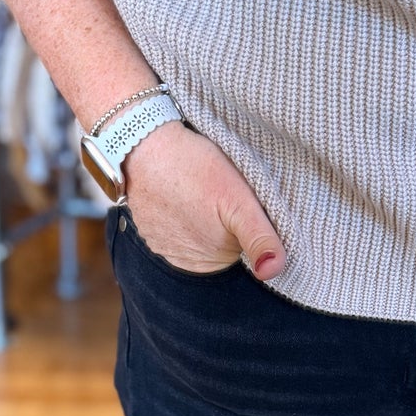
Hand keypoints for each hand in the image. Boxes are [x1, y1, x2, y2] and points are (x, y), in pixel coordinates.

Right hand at [123, 121, 285, 278]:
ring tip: (199, 189)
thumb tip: (271, 272)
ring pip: (198, 236)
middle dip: (226, 225)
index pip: (244, 252)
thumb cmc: (195, 168)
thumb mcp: (238, 200)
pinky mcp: (148, 231)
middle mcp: (184, 264)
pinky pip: (173, 227)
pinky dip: (179, 212)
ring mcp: (163, 248)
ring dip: (202, 217)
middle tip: (221, 193)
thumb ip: (259, 237)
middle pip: (221, 247)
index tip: (242, 203)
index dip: (249, 227)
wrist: (143, 144)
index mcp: (212, 264)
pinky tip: (181, 191)